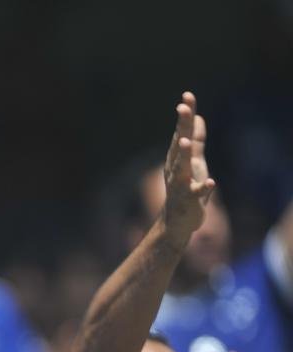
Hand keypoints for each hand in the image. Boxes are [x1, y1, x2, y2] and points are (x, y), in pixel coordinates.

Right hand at [161, 92, 215, 243]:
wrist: (177, 221)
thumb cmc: (186, 189)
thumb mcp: (194, 160)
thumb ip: (197, 139)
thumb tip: (198, 116)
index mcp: (178, 157)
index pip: (183, 131)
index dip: (186, 115)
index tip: (188, 95)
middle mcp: (176, 168)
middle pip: (179, 143)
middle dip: (182, 126)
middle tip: (182, 107)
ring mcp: (181, 183)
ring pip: (182, 167)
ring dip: (183, 155)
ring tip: (185, 142)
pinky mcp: (189, 200)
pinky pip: (196, 193)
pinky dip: (203, 188)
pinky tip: (211, 183)